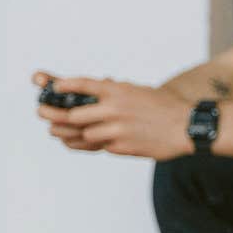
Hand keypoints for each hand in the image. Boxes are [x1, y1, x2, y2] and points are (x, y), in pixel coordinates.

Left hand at [35, 73, 192, 160]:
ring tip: (60, 132)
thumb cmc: (165, 108)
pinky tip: (84, 142)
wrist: (187, 127)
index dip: (64, 86)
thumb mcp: (140, 92)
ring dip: (72, 133)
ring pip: (83, 134)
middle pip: (73, 116)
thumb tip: (97, 91)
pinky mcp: (122, 147)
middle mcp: (116, 109)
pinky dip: (93, 143)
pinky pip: (99, 146)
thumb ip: (117, 93)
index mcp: (120, 91)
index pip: (84, 85)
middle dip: (56, 116)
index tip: (52, 88)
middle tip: (45, 115)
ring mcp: (118, 130)